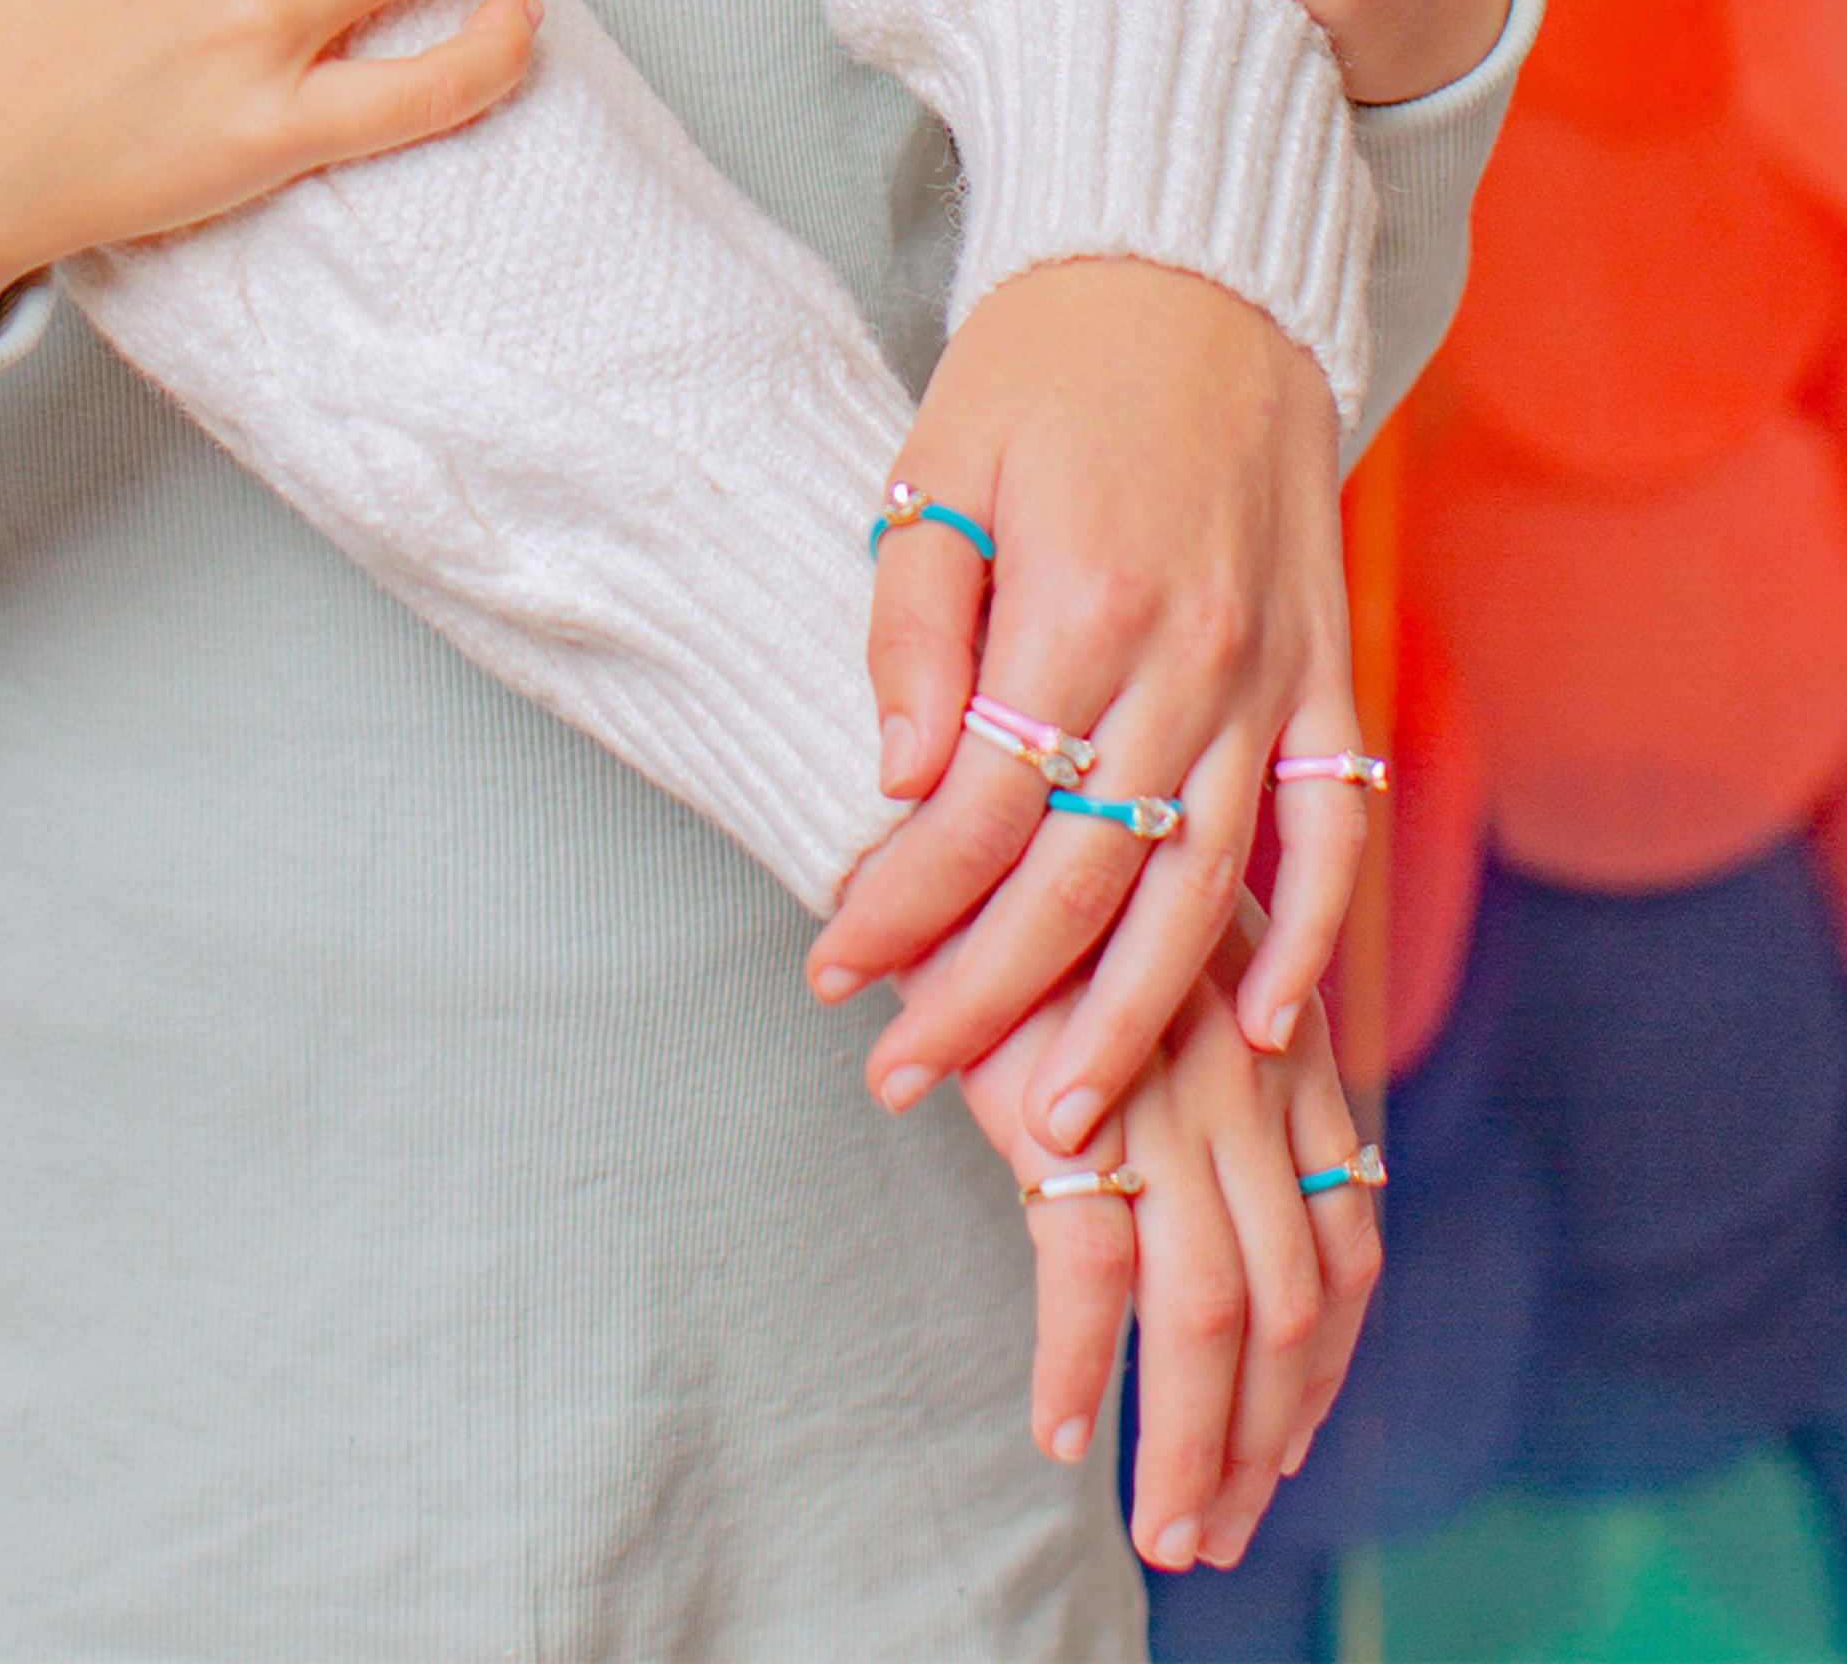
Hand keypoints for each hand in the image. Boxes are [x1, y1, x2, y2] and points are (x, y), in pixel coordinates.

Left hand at [809, 256, 1366, 1157]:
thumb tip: (896, 781)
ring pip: (1204, 888)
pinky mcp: (1326, 669)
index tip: (833, 971)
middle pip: (1079, 878)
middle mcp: (1188, 657)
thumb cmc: (1042, 371)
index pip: (974, 810)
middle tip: (908, 1078)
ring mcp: (1274, 672)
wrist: (1194, 277)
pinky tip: (1271, 1031)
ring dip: (1134, 1017)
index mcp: (1075, 604)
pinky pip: (1336, 826)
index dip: (898, 907)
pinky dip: (1315, 936)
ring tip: (1066, 1121)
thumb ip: (914, 628)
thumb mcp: (935, 468)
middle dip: (984, 998)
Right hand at [942, 898, 1381, 1568]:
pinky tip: (1058, 1433)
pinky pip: (1089, 1280)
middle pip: (1294, 1309)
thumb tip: (1214, 1175)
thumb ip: (1217, 1063)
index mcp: (1288, 1058)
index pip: (1349, 1247)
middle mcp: (1252, 1087)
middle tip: (1228, 1529)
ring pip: (1211, 1318)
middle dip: (1271, 1440)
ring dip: (1193, 1443)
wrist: (984, 805)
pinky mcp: (1071, 1104)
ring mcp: (1170, 1100)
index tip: (1292, 1445)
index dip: (1330, 1365)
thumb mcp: (1175, 968)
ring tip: (1168, 1528)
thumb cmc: (1060, 889)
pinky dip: (1079, 1371)